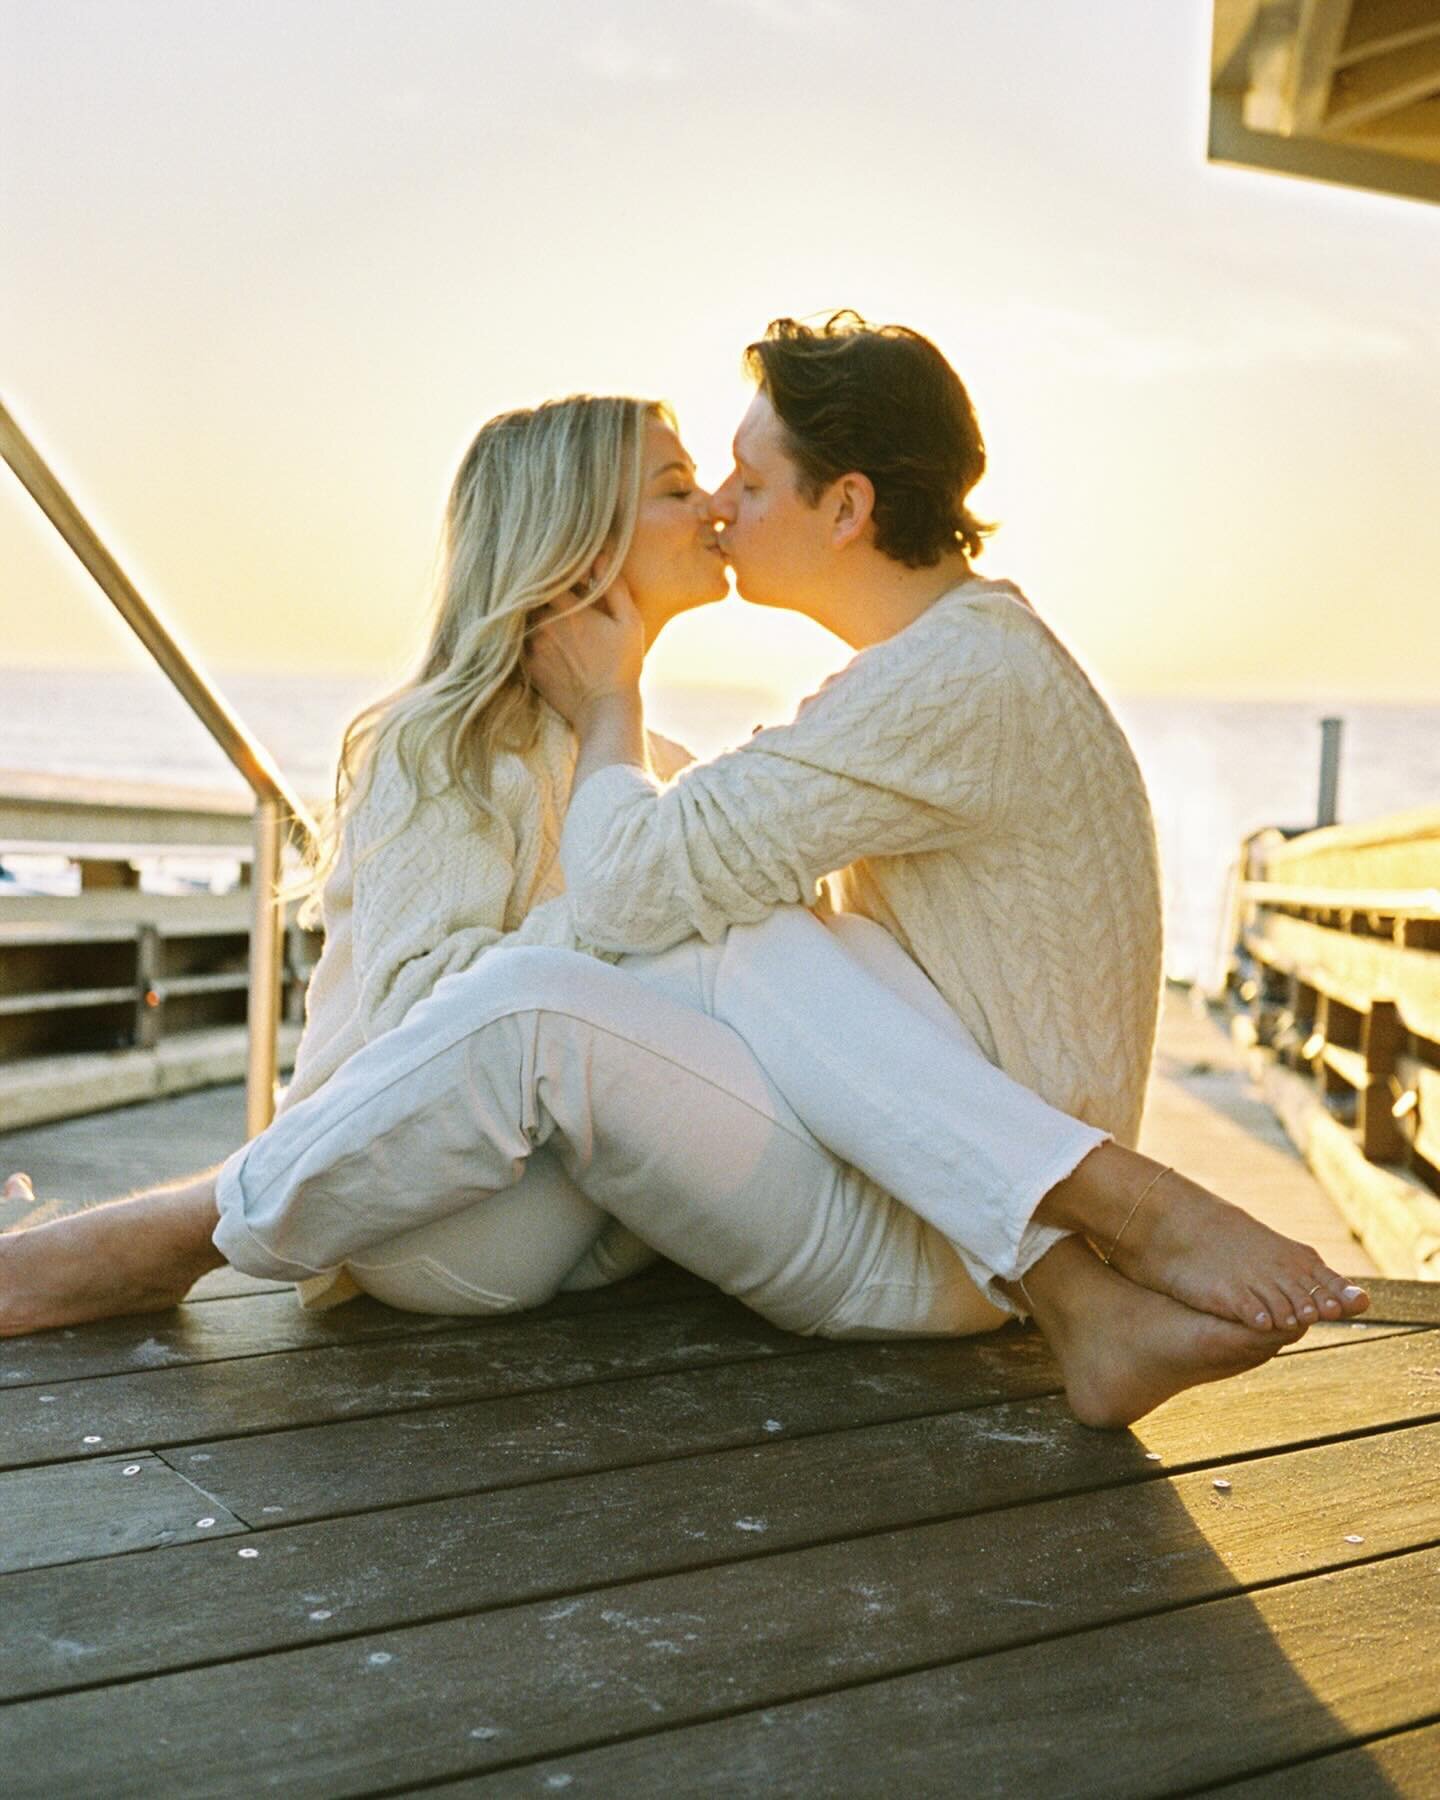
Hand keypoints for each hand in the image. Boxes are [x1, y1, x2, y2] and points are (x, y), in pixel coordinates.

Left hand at [525, 574, 644, 726]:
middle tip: (546, 587)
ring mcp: (533, 647)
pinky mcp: (528, 666)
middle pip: (532, 596)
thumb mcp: (629, 623)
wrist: (604, 710)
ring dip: (530, 613)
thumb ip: (613, 587)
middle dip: (539, 591)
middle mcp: (545, 625)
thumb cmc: (622, 666)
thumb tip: (600, 556)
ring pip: (523, 618)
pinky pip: (519, 642)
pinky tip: (538, 638)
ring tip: (538, 611)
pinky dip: (525, 636)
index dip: (554, 571)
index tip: (559, 570)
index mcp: (570, 610)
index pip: (550, 576)